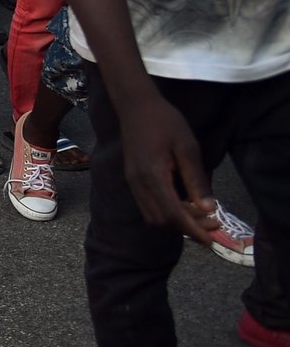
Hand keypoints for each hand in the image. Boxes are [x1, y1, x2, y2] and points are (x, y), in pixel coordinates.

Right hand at [116, 93, 221, 245]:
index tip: (212, 241)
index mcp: (152, 176)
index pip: (173, 214)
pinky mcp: (132, 180)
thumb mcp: (188, 148)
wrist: (136, 106)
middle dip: (188, 228)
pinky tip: (183, 205)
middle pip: (162, 220)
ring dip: (176, 222)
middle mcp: (138, 184)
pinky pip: (148, 206)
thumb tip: (208, 209)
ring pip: (153, 216)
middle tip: (214, 224)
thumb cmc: (166, 123)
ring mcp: (132, 183)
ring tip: (201, 215)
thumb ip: (197, 180)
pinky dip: (166, 212)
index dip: (193, 230)